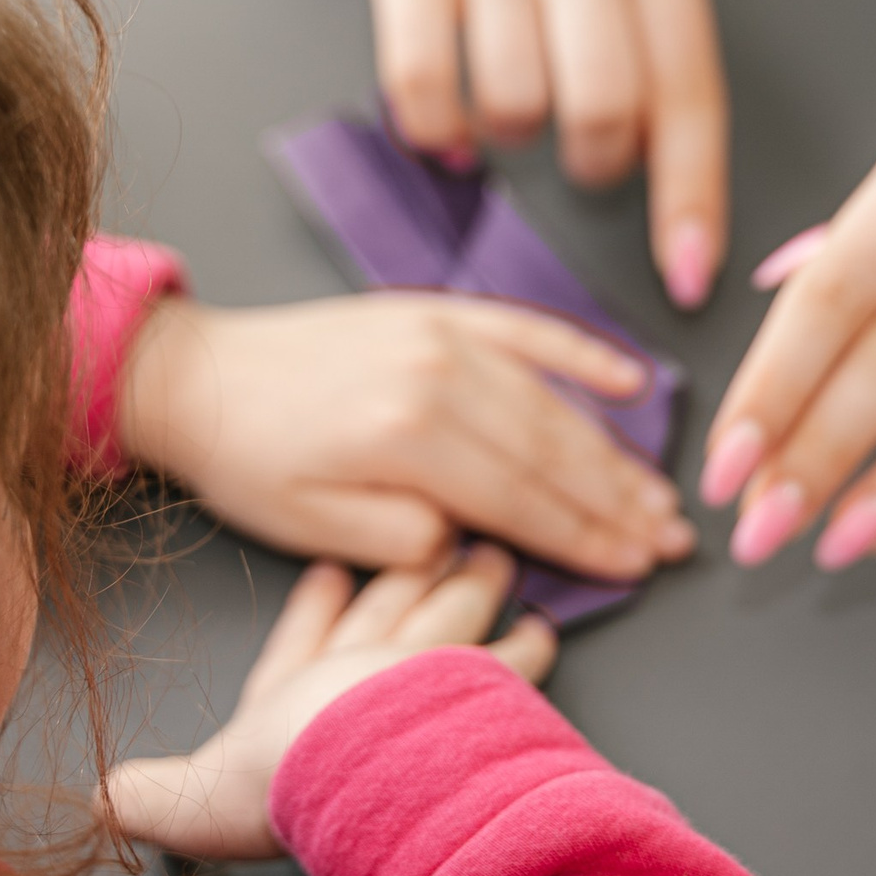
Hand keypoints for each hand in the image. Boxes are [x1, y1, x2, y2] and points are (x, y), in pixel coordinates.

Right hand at [105, 548, 556, 859]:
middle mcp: (359, 666)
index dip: (313, 615)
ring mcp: (422, 667)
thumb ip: (155, 798)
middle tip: (434, 540)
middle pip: (387, 609)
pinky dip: (526, 648)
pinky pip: (512, 660)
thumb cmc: (278, 775)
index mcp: (294, 690)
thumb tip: (98, 804)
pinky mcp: (481, 683)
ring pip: (450, 615)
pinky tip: (543, 632)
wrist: (353, 757)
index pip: (302, 642)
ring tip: (494, 561)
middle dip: (407, 573)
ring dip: (470, 588)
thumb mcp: (195, 798)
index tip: (327, 577)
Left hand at [113, 292, 692, 578]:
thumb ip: (401, 540)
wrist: (200, 376)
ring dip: (613, 450)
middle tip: (675, 537)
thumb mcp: (312, 526)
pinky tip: (632, 383)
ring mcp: (444, 334)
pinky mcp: (437, 311)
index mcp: (408, 434)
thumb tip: (471, 542)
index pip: (521, 499)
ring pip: (552, 400)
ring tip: (660, 492)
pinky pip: (530, 332)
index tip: (636, 564)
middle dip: (620, 500)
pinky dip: (584, 357)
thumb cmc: (248, 458)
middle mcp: (439, 373)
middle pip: (553, 450)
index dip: (586, 538)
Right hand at [301, 0, 729, 307]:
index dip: (692, 196)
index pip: (688, 89)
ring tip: (511, 104)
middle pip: (602, 109)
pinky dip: (437, 128)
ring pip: (513, 105)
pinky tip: (449, 116)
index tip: (687, 269)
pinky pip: (422, 82)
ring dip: (513, 136)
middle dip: (594, 161)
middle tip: (582, 147)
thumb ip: (657, 32)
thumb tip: (673, 181)